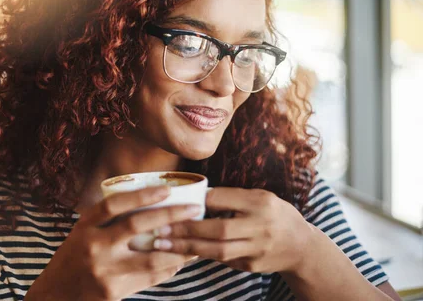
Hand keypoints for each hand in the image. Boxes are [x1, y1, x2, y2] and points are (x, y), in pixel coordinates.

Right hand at [26, 185, 200, 300]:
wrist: (54, 296)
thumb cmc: (73, 260)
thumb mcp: (81, 234)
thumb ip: (106, 221)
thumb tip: (149, 204)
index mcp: (85, 227)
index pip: (114, 204)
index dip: (142, 195)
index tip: (167, 189)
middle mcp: (93, 246)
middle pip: (137, 225)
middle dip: (171, 215)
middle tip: (195, 209)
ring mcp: (104, 270)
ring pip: (151, 257)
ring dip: (179, 248)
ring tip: (197, 239)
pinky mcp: (113, 292)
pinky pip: (150, 278)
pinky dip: (169, 268)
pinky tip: (181, 261)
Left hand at [151, 187, 314, 273]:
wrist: (301, 246)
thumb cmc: (273, 214)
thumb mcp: (260, 198)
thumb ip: (233, 197)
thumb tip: (197, 196)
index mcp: (261, 203)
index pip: (225, 199)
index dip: (200, 200)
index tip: (178, 199)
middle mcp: (261, 226)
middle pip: (219, 229)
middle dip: (187, 229)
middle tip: (161, 227)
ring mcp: (257, 249)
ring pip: (218, 250)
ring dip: (187, 247)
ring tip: (163, 244)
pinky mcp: (252, 266)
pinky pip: (222, 260)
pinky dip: (201, 255)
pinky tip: (180, 253)